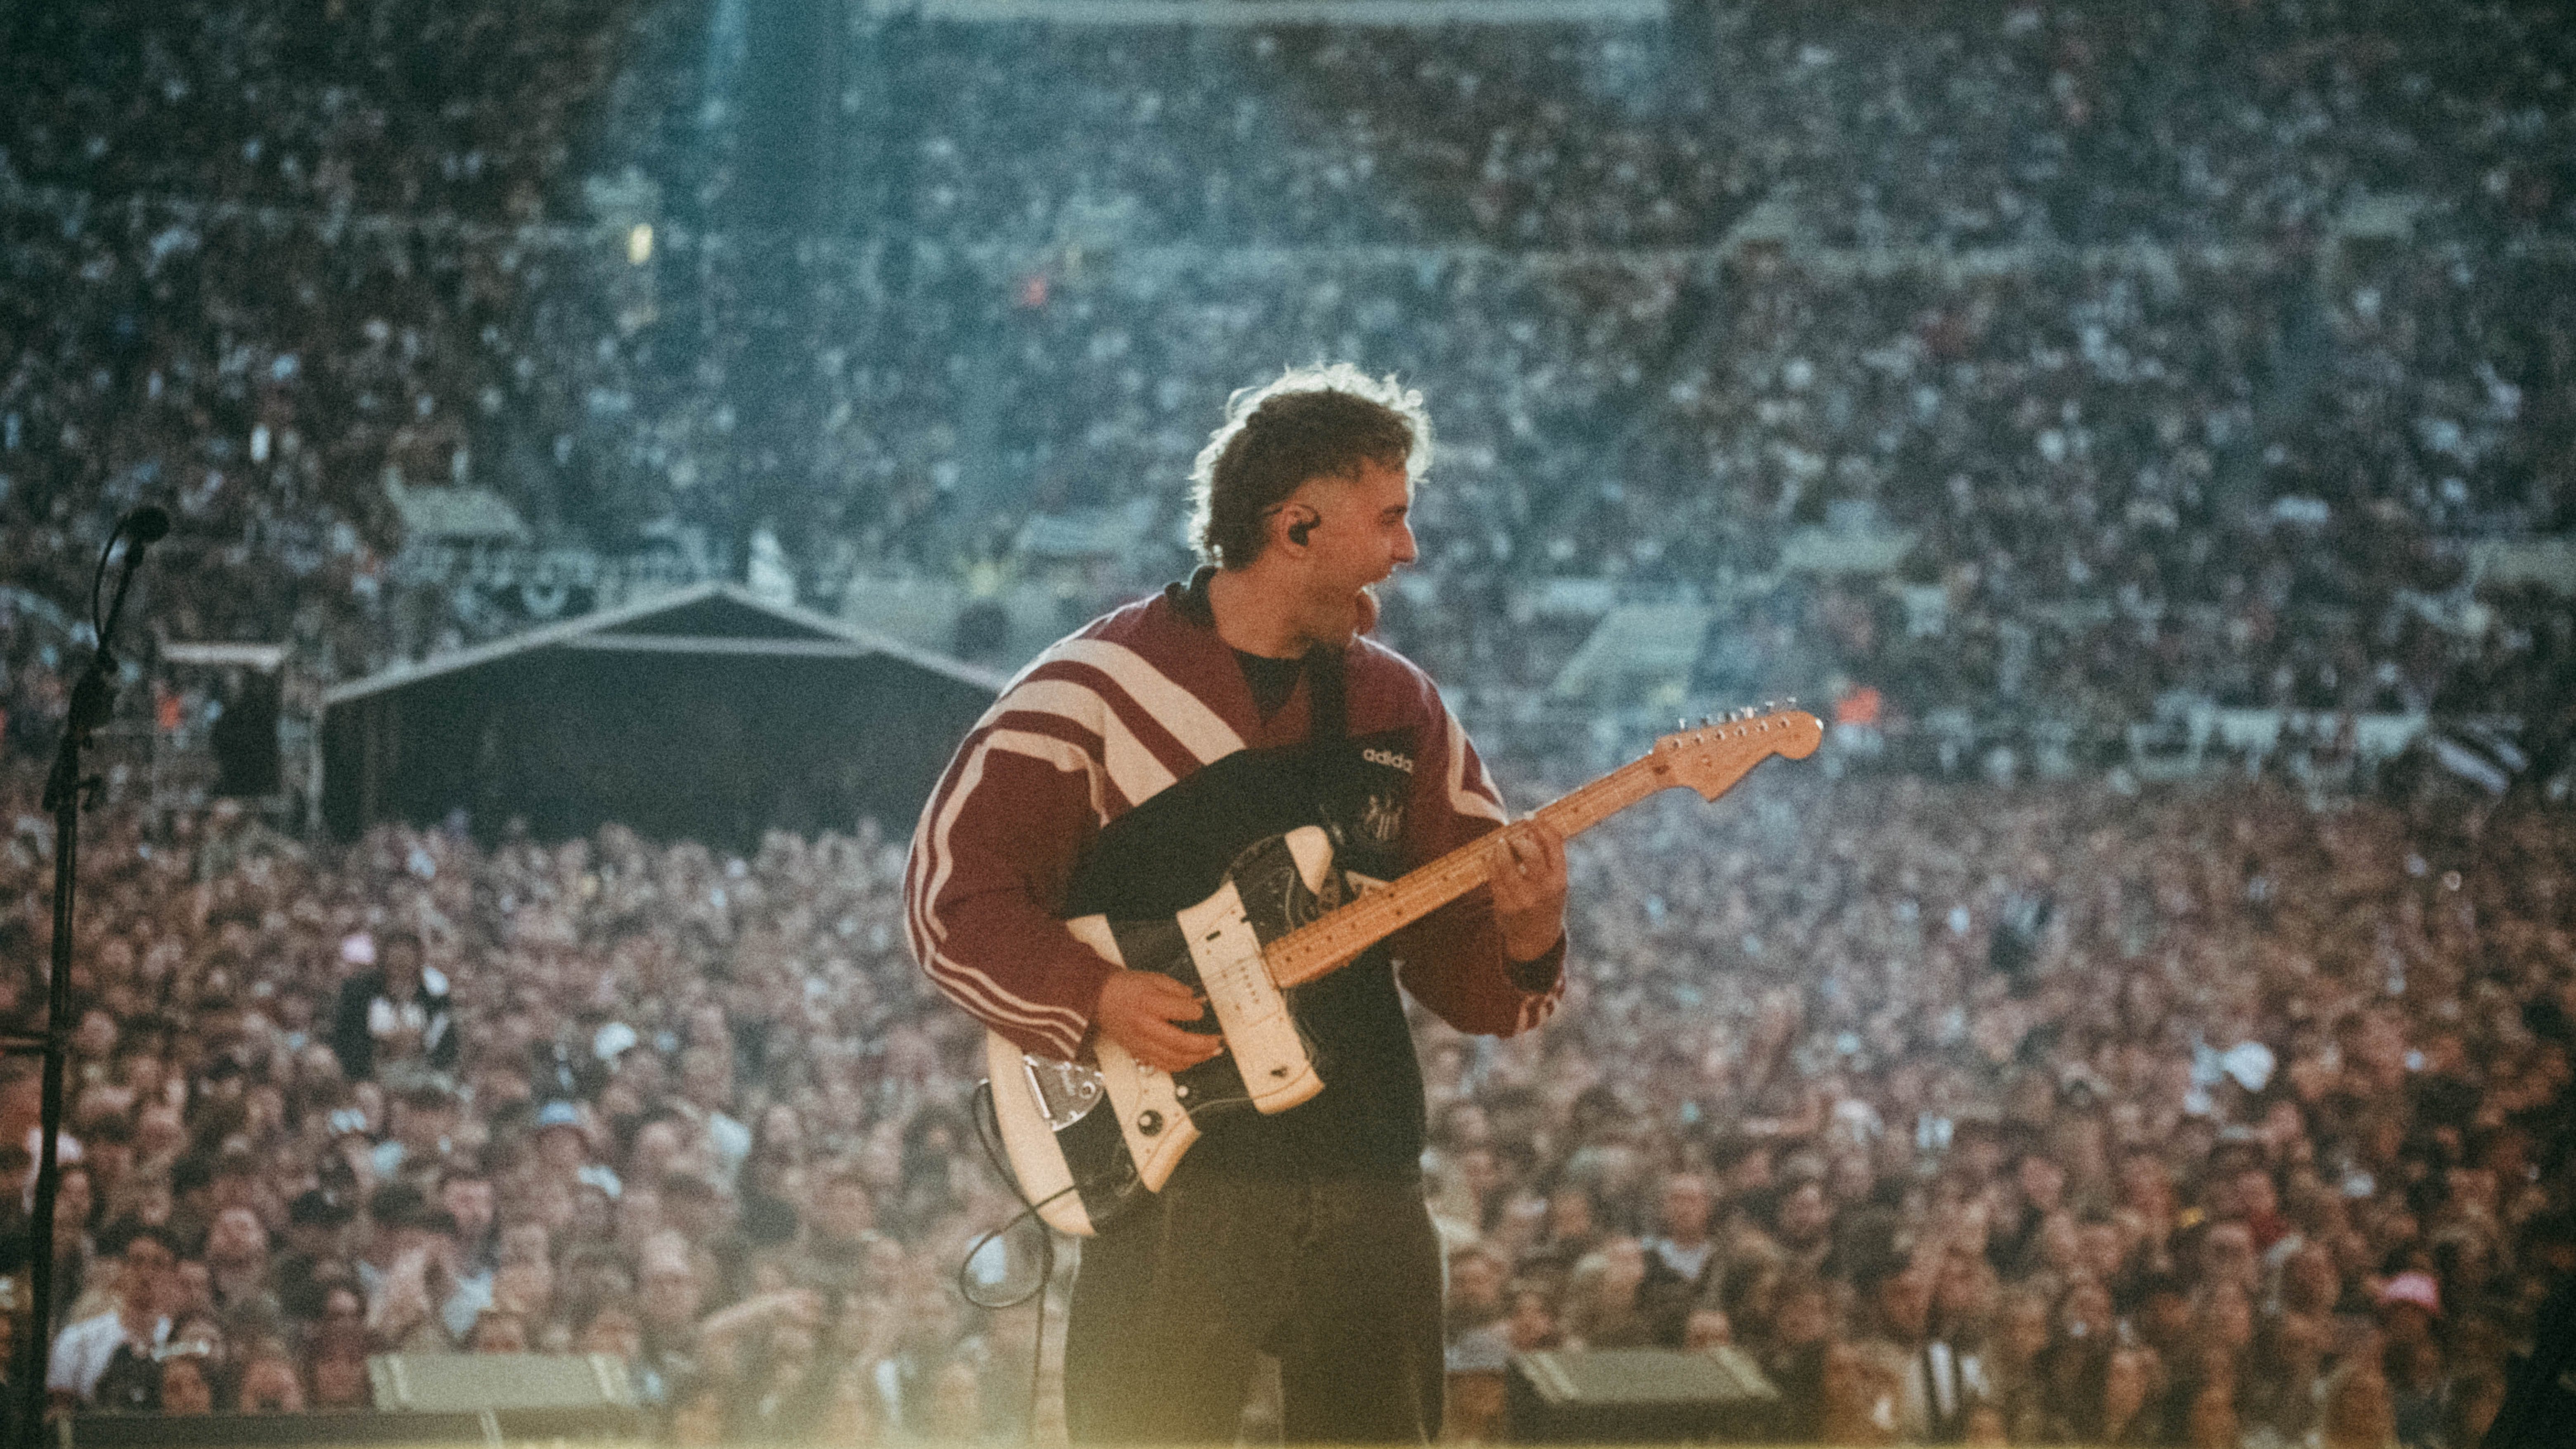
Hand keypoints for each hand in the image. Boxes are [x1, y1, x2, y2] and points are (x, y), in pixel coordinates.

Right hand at [1093, 970, 1221, 1073]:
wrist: (1099, 999)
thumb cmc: (1124, 988)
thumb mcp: (1153, 978)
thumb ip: (1177, 989)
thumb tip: (1195, 1000)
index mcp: (1149, 1003)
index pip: (1181, 1011)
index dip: (1197, 1011)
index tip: (1202, 1010)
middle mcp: (1145, 1026)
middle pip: (1179, 1042)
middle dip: (1203, 1044)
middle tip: (1217, 1041)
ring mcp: (1141, 1042)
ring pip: (1173, 1059)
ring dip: (1197, 1058)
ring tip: (1210, 1052)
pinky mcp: (1138, 1052)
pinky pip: (1163, 1065)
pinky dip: (1181, 1065)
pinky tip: (1192, 1060)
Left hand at [1487, 820, 1567, 961]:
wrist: (1537, 941)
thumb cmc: (1546, 904)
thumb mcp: (1557, 884)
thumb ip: (1550, 860)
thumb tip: (1534, 826)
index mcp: (1560, 880)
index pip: (1554, 844)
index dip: (1541, 825)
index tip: (1530, 817)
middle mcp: (1544, 889)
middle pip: (1530, 851)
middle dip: (1519, 837)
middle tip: (1513, 836)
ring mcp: (1523, 898)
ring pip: (1507, 862)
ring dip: (1501, 847)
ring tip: (1500, 844)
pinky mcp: (1504, 905)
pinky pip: (1494, 876)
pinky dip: (1491, 862)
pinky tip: (1492, 858)